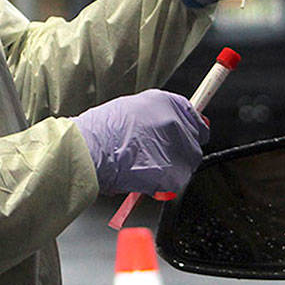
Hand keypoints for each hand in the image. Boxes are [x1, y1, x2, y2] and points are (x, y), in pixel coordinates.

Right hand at [72, 89, 208, 194]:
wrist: (89, 150)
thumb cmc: (100, 130)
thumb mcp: (130, 108)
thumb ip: (154, 114)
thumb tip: (166, 121)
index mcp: (165, 102)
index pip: (194, 115)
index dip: (191, 127)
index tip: (188, 133)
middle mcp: (176, 122)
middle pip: (195, 140)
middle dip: (181, 148)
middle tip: (159, 154)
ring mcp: (177, 148)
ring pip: (188, 162)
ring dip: (173, 166)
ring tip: (148, 164)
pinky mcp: (174, 174)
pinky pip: (178, 180)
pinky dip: (165, 182)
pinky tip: (147, 175)